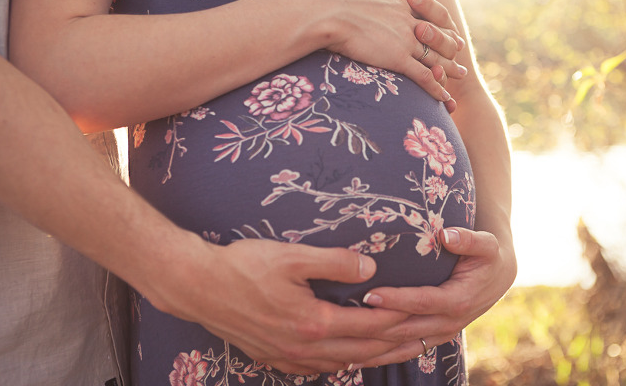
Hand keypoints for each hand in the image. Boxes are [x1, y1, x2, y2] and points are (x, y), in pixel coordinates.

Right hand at [147, 234, 410, 374]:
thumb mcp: (292, 256)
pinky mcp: (273, 357)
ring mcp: (287, 356)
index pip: (370, 325)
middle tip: (428, 340)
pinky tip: (348, 361)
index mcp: (313, 322)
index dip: (400, 319)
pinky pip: (317, 369)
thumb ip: (335, 262)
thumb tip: (371, 269)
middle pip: (363, 352)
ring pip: (343, 364)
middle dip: (398, 345)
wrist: (198, 286)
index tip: (425, 312)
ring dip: (375, 359)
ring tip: (400, 353)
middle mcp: (304, 347)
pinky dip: (341, 365)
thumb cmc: (243, 265)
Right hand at [316, 0, 465, 110]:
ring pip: (435, 57)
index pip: (423, 13)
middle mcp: (407, 20)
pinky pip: (423, 76)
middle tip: (460, 51)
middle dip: (450, 44)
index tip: (440, 27)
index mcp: (398, 2)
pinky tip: (443, 98)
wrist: (328, 9)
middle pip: (437, 34)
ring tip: (460, 75)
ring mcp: (405, 40)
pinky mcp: (398, 58)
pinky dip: (436, 89)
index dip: (435, 22)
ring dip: (449, 68)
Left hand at [355, 227, 516, 365]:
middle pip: (406, 329)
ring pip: (403, 347)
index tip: (369, 294)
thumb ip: (468, 239)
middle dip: (374, 326)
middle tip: (343, 320)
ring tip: (343, 350)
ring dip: (374, 350)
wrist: (498, 276)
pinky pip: (406, 351)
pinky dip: (382, 356)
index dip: (396, 300)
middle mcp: (449, 322)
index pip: (422, 301)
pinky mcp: (433, 338)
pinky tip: (356, 359)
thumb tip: (446, 234)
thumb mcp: (486, 244)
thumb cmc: (487, 256)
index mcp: (458, 299)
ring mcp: (441, 333)